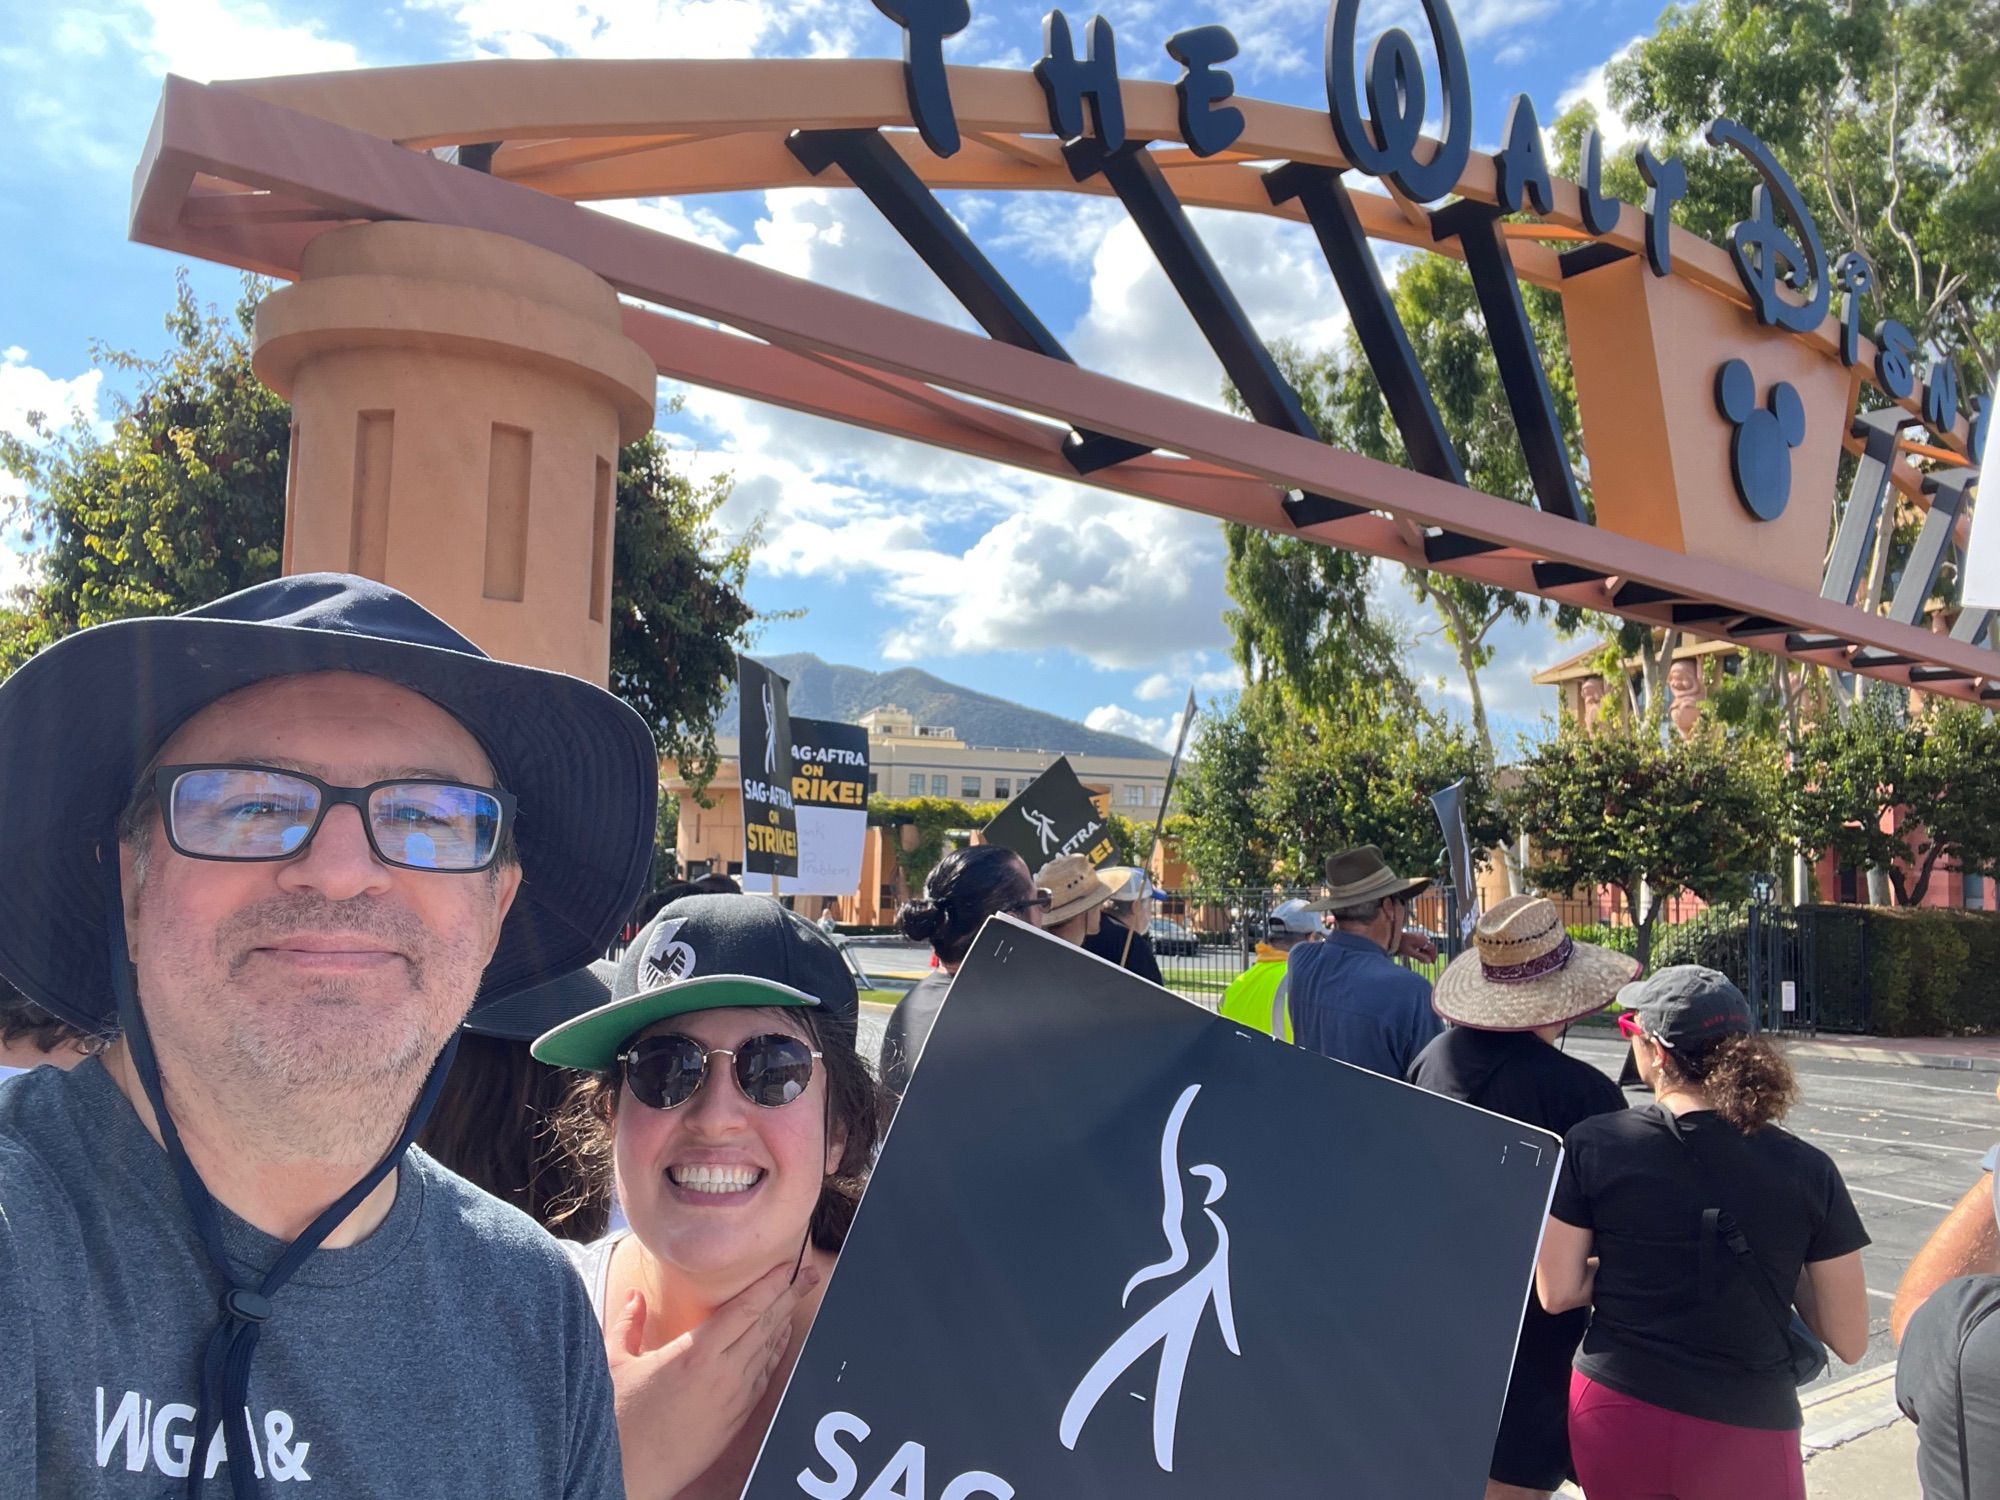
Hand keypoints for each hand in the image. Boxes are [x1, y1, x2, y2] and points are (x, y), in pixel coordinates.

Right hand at [606, 1260, 821, 1499]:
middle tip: (810, 1274)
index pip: (745, 1310)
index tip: (787, 1267)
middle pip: (766, 1325)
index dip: (771, 1285)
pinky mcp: (736, 1418)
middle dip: (790, 1296)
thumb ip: (626, 1324)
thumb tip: (633, 1296)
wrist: (632, 1474)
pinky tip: (780, 1340)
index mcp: (695, 1354)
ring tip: (797, 1298)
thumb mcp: (614, 1364)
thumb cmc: (621, 1420)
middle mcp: (722, 1373)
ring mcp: (734, 1397)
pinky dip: (775, 1353)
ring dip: (784, 1321)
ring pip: (768, 1350)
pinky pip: (763, 1377)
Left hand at [1396, 929, 1438, 963]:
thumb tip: (1429, 961)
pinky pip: (1421, 943)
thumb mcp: (1410, 952)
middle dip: (1430, 954)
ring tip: (1422, 960)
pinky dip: (1421, 949)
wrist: (1391, 937)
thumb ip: (1420, 957)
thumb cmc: (1400, 945)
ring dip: (1425, 952)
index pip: (1432, 948)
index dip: (1434, 956)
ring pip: (1425, 945)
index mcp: (1422, 940)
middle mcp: (1422, 936)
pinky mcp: (1414, 936)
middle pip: (1429, 946)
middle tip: (1429, 962)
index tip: (1433, 963)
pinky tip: (1418, 954)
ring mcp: (1418, 936)